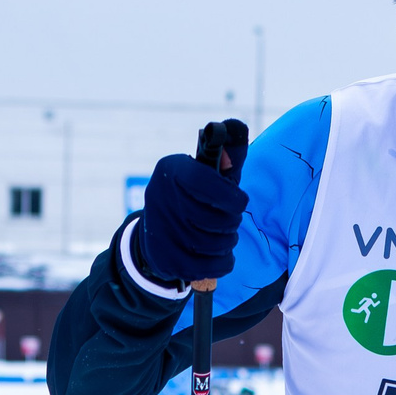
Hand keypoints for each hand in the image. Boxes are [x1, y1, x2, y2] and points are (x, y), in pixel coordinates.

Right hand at [126, 119, 249, 285]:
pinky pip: (213, 267)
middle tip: (226, 219)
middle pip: (219, 219)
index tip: (238, 201)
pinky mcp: (166, 260)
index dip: (234, 198)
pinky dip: (222, 262)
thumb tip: (237, 127)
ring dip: (227, 241)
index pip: (212, 185)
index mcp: (172, 169)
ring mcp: (161, 230)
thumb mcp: (209, 173)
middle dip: (231, 221)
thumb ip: (228, 154)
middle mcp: (160, 197)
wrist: (157, 234)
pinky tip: (216, 254)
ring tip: (220, 235)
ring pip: (218, 243)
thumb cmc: (194, 197)